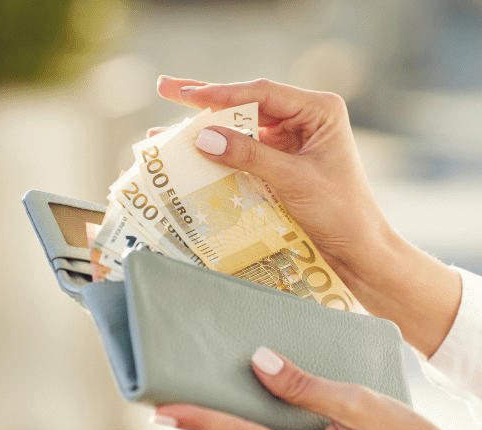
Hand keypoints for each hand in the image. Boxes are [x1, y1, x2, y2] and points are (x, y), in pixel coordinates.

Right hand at [155, 76, 459, 355]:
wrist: (358, 250)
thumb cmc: (340, 212)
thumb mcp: (293, 180)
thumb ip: (249, 155)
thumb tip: (203, 137)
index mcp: (319, 110)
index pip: (261, 93)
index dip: (221, 94)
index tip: (187, 97)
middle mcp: (304, 119)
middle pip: (245, 103)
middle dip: (204, 99)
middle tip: (165, 87)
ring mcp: (290, 140)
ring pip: (238, 127)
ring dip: (203, 128)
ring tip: (164, 127)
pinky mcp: (279, 162)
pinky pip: (241, 151)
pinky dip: (214, 152)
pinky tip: (185, 152)